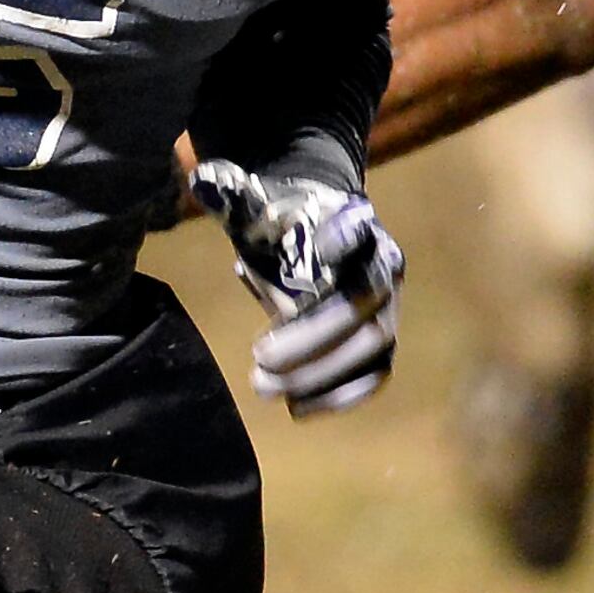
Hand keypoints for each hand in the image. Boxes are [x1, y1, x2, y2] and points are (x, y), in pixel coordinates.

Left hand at [188, 160, 403, 416]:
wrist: (316, 235)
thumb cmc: (283, 224)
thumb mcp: (258, 208)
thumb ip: (236, 200)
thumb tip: (206, 182)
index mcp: (355, 224)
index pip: (356, 230)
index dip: (342, 241)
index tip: (317, 252)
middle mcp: (382, 265)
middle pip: (361, 304)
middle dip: (313, 337)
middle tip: (259, 360)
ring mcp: (387, 309)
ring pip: (372, 348)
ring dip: (321, 375)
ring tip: (266, 388)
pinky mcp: (380, 346)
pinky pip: (373, 377)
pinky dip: (339, 397)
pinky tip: (297, 409)